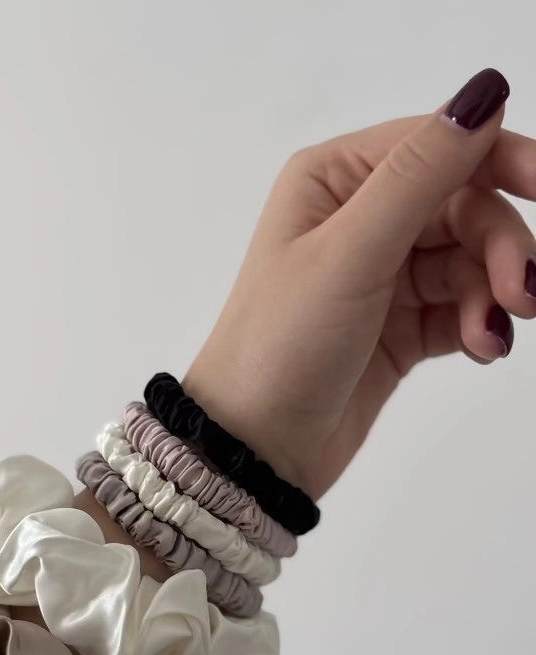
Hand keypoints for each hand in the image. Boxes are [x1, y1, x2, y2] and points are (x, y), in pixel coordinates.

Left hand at [184, 68, 533, 500]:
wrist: (255, 448)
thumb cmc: (277, 346)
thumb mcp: (348, 252)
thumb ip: (419, 176)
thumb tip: (482, 97)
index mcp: (335, 181)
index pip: (440, 146)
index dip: (503, 161)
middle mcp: (360, 219)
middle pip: (466, 206)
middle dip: (500, 247)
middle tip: (521, 294)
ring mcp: (381, 275)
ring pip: (470, 260)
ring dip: (492, 293)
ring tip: (490, 335)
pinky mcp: (398, 327)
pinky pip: (462, 308)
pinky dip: (479, 325)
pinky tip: (480, 348)